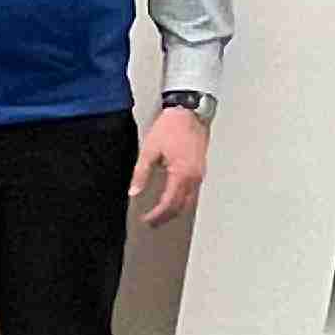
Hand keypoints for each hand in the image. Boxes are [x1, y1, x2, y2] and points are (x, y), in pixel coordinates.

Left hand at [132, 102, 207, 225]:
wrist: (189, 112)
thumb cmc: (171, 127)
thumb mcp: (150, 150)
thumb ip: (141, 173)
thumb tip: (134, 192)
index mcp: (181, 174)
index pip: (168, 204)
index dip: (157, 215)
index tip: (146, 220)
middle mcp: (193, 177)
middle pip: (180, 206)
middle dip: (166, 217)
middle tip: (152, 223)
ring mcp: (199, 174)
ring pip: (188, 201)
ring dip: (174, 210)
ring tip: (160, 214)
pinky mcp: (200, 169)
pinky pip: (192, 191)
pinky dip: (182, 200)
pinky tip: (172, 198)